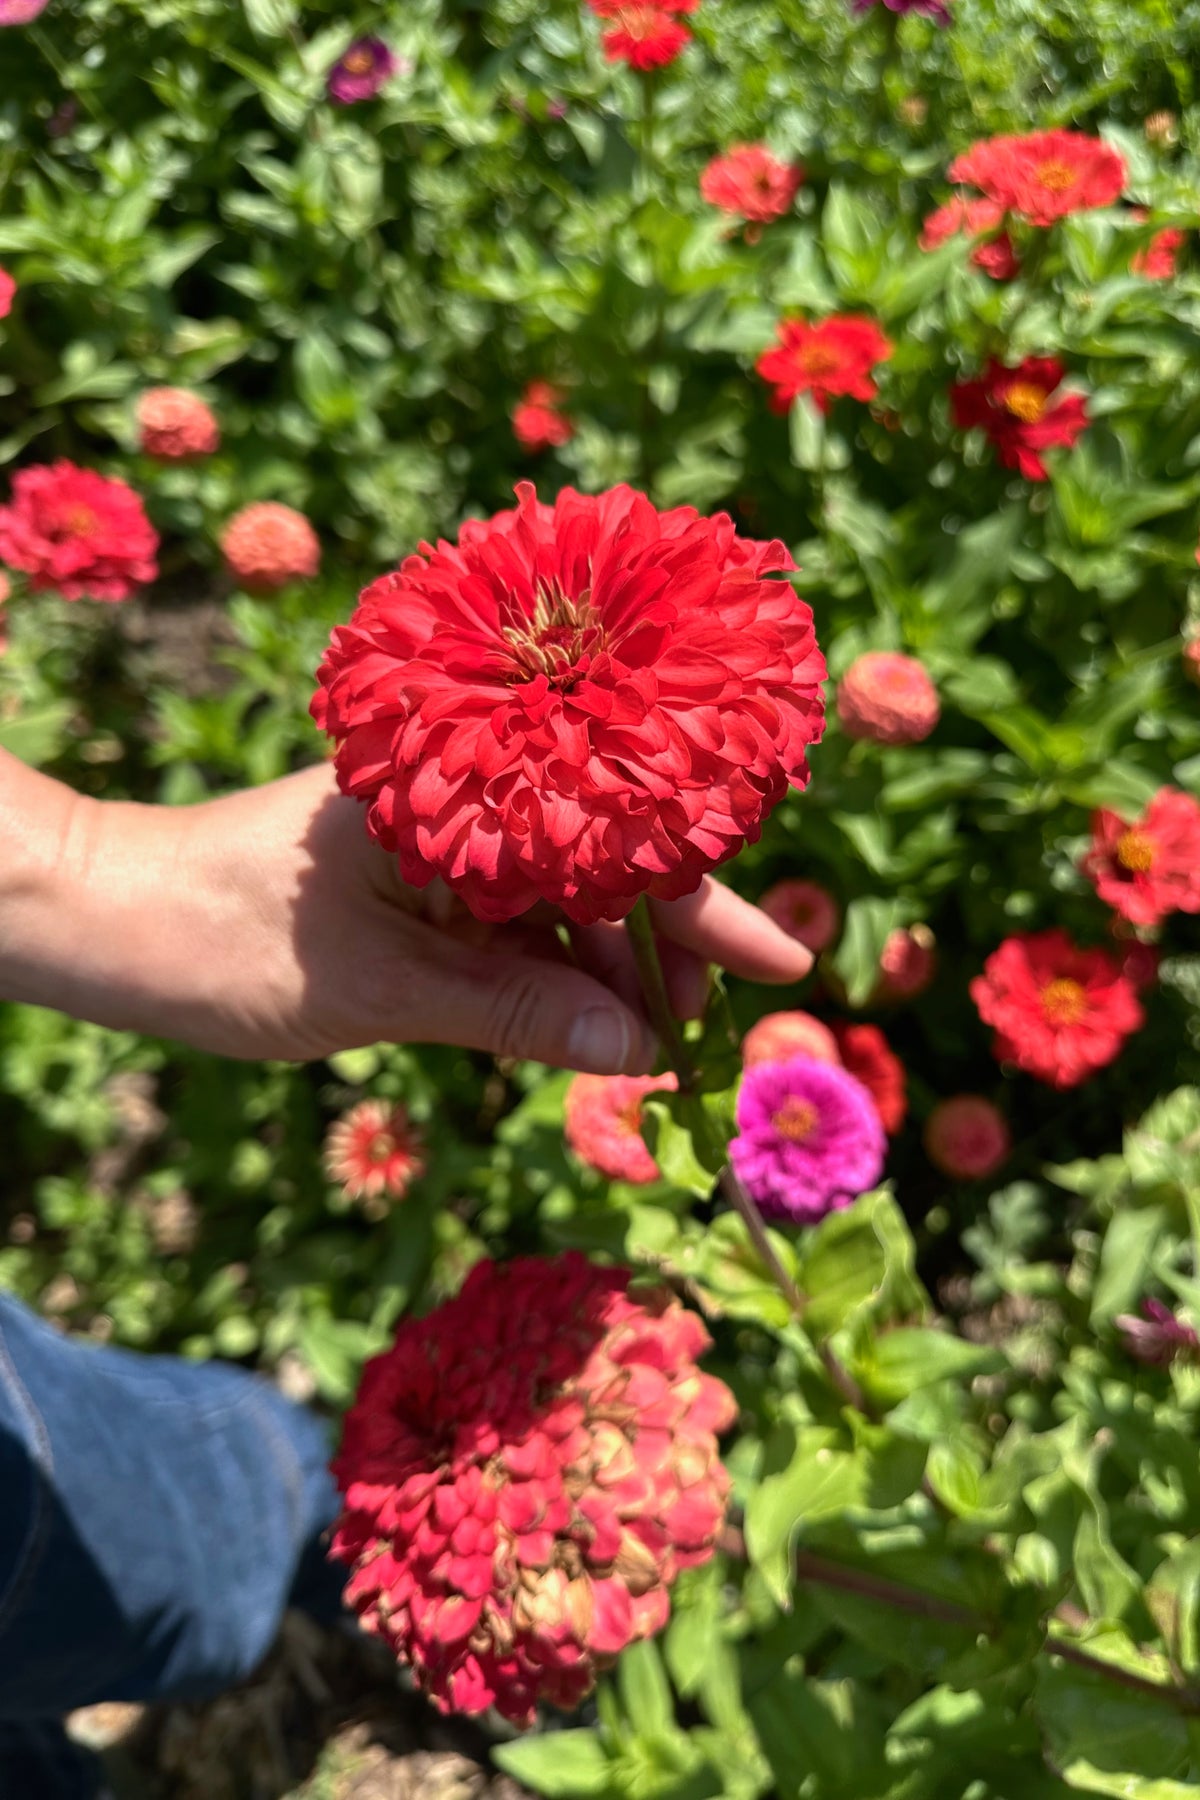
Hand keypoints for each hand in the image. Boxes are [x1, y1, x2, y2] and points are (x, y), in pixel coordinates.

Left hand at [1, 758, 810, 1069]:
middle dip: (662, 954)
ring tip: (657, 1051)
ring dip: (605, 975)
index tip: (781, 965)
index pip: (613, 840)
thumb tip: (643, 1051)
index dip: (702, 909)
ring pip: (556, 905)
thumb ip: (516, 1013)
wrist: (98, 920)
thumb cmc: (223, 939)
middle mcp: (457, 798)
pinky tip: (588, 1028)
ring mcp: (434, 843)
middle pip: (598, 870)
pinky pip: (505, 929)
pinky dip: (547, 978)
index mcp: (457, 785)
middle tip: (709, 1038)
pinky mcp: (409, 885)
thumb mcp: (382, 988)